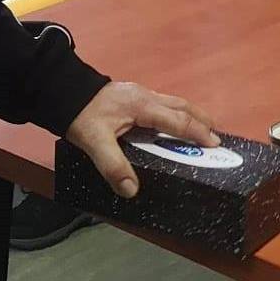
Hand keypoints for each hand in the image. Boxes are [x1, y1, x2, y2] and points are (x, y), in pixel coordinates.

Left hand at [67, 80, 220, 198]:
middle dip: (202, 121)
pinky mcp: (133, 95)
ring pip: (174, 102)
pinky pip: (164, 104)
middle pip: (183, 106)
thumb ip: (113, 166)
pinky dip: (176, 114)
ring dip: (191, 115)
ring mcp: (140, 94)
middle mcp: (146, 97)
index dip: (197, 132)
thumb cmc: (82, 114)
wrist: (64, 90)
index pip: (177, 120)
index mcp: (143, 106)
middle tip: (216, 137)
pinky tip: (172, 124)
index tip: (214, 144)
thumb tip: (132, 190)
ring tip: (201, 129)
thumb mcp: (94, 142)